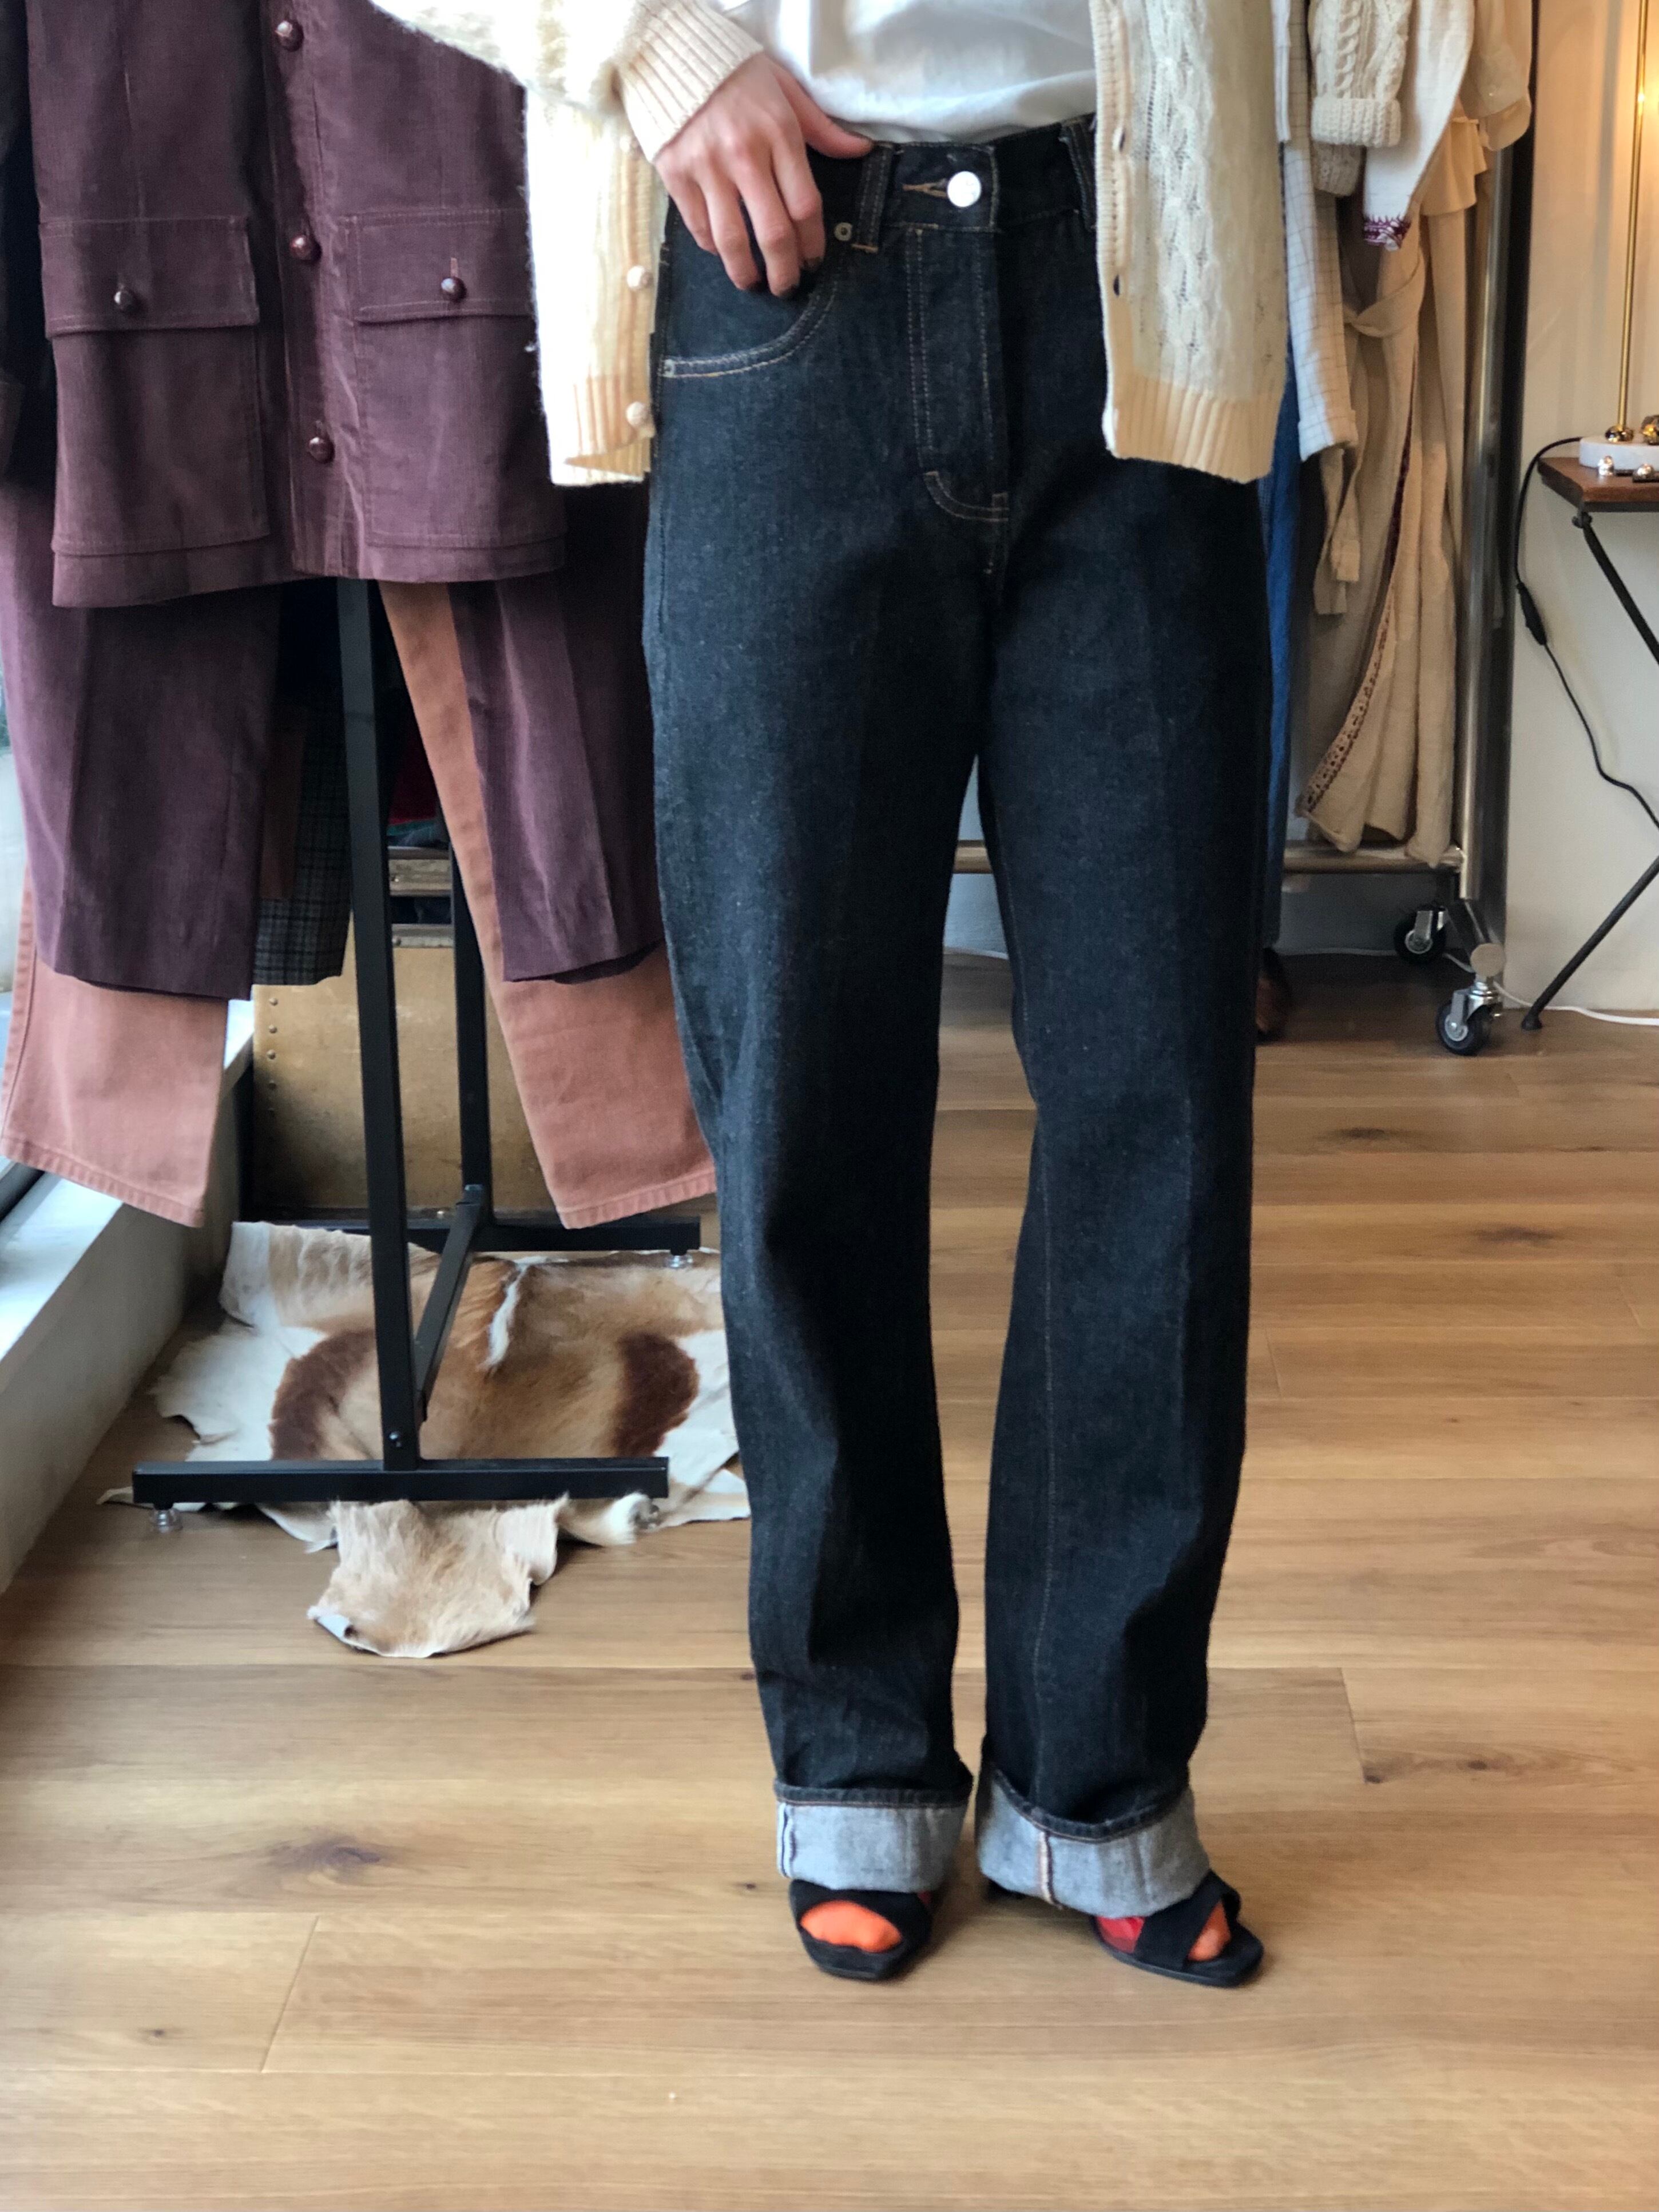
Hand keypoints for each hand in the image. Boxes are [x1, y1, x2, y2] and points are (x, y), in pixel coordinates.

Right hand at [653, 54, 870, 296]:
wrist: (673, 51)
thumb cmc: (737, 73)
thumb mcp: (786, 90)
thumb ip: (821, 128)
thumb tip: (861, 150)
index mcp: (779, 133)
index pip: (805, 206)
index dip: (812, 244)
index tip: (813, 262)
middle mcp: (745, 154)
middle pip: (774, 233)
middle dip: (784, 271)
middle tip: (787, 287)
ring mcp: (707, 167)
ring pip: (732, 240)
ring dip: (745, 272)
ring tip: (752, 282)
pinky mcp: (676, 173)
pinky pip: (699, 227)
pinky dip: (713, 247)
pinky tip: (723, 252)